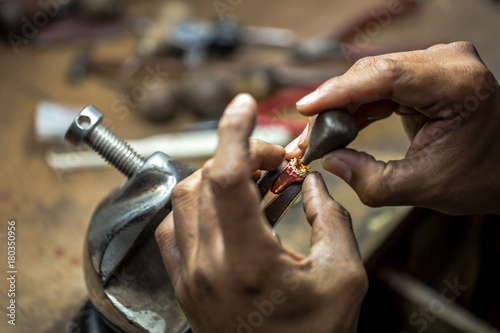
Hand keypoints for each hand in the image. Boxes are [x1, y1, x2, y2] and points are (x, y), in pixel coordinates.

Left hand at [155, 94, 367, 332]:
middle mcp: (207, 268)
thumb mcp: (343, 278)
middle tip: (273, 158)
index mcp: (247, 263)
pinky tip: (231, 207)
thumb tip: (316, 184)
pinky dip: (200, 203)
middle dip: (238, 155)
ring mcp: (189, 277)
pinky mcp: (185, 284)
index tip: (243, 106)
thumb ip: (333, 220)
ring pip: (184, 200)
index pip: (225, 178)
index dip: (233, 133)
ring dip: (216, 177)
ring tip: (255, 179)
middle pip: (204, 181)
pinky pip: (177, 227)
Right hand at [292, 42, 499, 214]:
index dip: (339, 91)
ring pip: (371, 78)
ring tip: (318, 136)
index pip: (386, 75)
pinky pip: (380, 86)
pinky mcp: (425, 76)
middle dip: (334, 104)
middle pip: (373, 73)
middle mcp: (448, 63)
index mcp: (457, 84)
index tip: (306, 108)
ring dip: (342, 107)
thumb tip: (329, 162)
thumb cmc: (484, 177)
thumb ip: (369, 180)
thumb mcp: (422, 187)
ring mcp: (437, 65)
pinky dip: (358, 107)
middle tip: (307, 136)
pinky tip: (340, 127)